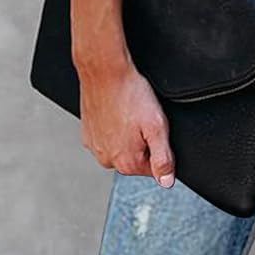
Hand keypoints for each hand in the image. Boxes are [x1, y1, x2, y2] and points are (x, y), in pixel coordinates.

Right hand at [77, 57, 175, 187]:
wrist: (105, 72)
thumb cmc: (131, 94)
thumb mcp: (157, 126)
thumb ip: (163, 158)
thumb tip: (167, 182)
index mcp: (126, 163)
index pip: (153, 169)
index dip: (159, 147)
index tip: (152, 128)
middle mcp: (107, 160)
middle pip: (136, 158)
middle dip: (143, 141)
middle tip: (141, 118)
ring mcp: (95, 147)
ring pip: (121, 147)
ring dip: (127, 134)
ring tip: (128, 112)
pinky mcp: (87, 134)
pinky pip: (106, 137)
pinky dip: (113, 127)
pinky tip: (117, 111)